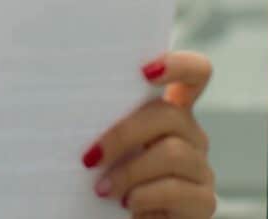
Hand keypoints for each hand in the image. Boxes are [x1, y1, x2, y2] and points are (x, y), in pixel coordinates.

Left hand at [81, 51, 215, 217]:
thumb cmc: (106, 176)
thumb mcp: (105, 144)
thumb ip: (101, 121)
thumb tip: (63, 101)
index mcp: (168, 110)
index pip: (194, 73)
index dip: (178, 65)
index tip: (145, 71)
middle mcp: (190, 133)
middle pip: (168, 114)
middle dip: (122, 134)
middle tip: (89, 158)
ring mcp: (201, 167)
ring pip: (172, 153)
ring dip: (128, 172)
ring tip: (102, 188)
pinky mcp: (204, 201)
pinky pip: (177, 190)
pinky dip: (144, 197)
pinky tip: (126, 204)